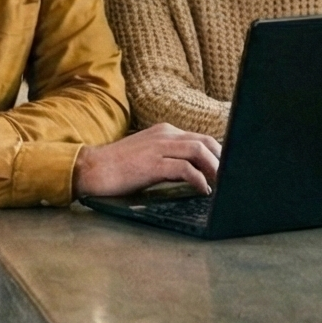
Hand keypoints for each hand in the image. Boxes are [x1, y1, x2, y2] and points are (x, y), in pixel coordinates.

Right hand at [74, 124, 222, 197]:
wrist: (92, 168)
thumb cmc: (118, 167)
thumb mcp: (148, 156)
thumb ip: (169, 158)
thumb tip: (194, 173)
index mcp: (164, 131)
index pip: (200, 138)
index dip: (217, 154)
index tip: (226, 170)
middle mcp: (164, 135)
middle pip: (205, 141)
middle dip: (221, 160)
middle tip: (229, 178)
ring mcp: (158, 147)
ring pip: (199, 151)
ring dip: (214, 168)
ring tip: (221, 185)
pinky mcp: (152, 163)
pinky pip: (184, 169)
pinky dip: (198, 179)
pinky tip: (203, 191)